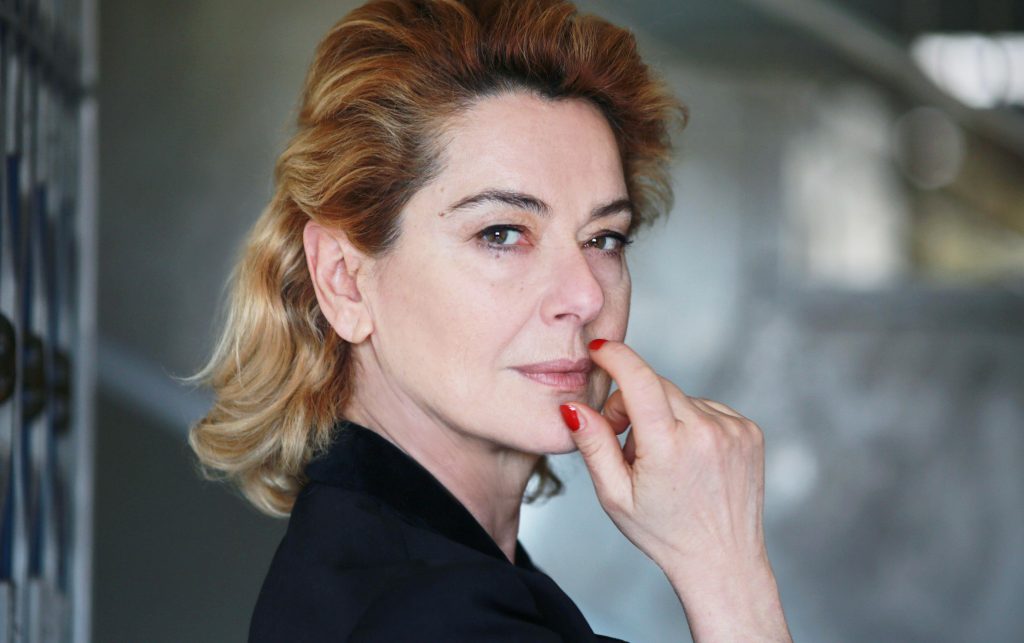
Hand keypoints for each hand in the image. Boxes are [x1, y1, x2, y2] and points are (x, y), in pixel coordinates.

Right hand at [561, 339, 789, 640]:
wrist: (722, 560)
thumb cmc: (663, 532)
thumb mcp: (614, 495)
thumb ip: (593, 444)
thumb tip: (573, 406)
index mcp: (668, 447)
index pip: (640, 378)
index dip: (616, 357)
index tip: (599, 349)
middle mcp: (706, 431)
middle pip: (656, 385)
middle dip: (632, 400)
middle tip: (624, 440)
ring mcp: (733, 430)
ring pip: (681, 398)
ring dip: (664, 415)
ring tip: (664, 460)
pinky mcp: (749, 431)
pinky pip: (707, 408)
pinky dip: (692, 423)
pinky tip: (690, 458)